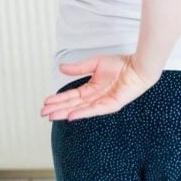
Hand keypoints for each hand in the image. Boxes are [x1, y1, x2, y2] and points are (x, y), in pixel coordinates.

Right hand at [40, 54, 156, 120]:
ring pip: (80, 109)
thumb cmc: (120, 64)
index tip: (45, 102)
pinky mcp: (111, 105)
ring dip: (65, 112)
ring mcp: (103, 102)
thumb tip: (61, 67)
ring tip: (52, 116)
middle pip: (73, 104)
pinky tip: (71, 116)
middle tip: (43, 113)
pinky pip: (95, 110)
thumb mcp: (95, 63)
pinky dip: (82, 113)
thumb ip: (78, 68)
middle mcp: (95, 97)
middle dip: (57, 109)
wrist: (138, 65)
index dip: (58, 99)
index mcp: (91, 88)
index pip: (71, 96)